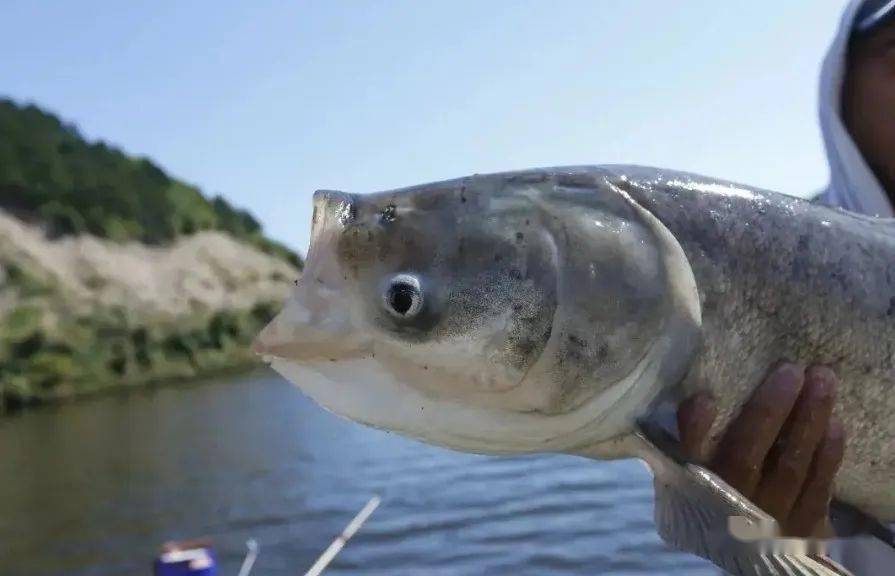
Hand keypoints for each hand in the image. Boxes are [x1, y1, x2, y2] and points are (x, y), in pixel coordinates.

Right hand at [677, 363, 845, 537]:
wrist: (744, 544)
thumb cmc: (712, 496)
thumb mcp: (687, 473)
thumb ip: (690, 439)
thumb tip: (701, 399)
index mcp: (702, 488)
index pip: (697, 456)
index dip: (702, 428)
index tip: (709, 396)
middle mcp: (735, 504)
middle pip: (751, 456)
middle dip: (773, 410)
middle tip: (791, 368)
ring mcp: (772, 518)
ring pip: (791, 468)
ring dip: (808, 424)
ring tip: (821, 382)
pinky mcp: (805, 528)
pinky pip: (819, 491)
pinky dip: (828, 458)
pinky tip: (835, 426)